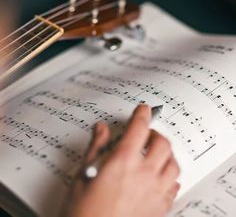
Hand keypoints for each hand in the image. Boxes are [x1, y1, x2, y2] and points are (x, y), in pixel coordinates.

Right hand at [63, 104, 179, 216]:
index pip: (138, 128)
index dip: (141, 114)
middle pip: (162, 143)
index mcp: (122, 162)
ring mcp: (154, 192)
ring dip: (166, 154)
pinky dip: (170, 177)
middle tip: (146, 135)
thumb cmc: (84, 210)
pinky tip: (160, 177)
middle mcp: (143, 174)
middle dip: (155, 134)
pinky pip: (174, 187)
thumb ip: (96, 146)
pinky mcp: (159, 208)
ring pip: (173, 164)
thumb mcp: (85, 172)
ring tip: (155, 154)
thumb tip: (101, 129)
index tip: (143, 109)